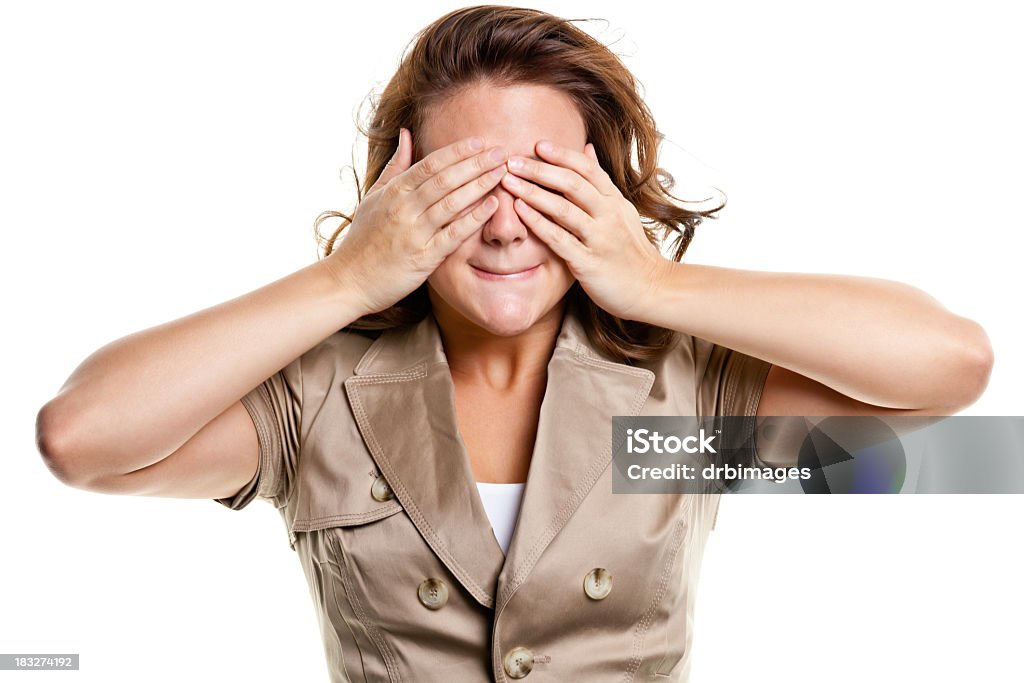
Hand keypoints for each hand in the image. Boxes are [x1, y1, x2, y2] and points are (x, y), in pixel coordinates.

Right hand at [324, 128, 508, 313]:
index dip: (458, 151)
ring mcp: (414, 232)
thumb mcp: (374, 197)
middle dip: (476, 163)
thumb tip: (407, 134)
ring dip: (480, 185)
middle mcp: (404, 208)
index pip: (431, 164)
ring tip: (501, 173)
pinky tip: (492, 205)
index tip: (481, 141)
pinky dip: (474, 218)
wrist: (348, 280)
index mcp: (394, 191)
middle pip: (446, 179)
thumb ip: (395, 167)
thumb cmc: (362, 239)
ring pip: (452, 202)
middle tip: (501, 152)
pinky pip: (454, 234)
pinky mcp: (423, 257)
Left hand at [498, 140, 670, 320]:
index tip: (537, 144)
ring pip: (564, 209)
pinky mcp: (589, 262)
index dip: (562, 155)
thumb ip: (601, 182)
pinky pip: (560, 239)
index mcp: (615, 201)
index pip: (588, 169)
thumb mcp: (621, 210)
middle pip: (572, 184)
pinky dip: (538, 223)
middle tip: (512, 160)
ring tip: (509, 181)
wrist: (650, 288)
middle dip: (540, 170)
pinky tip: (520, 211)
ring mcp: (599, 238)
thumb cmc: (630, 250)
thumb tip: (587, 148)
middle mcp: (608, 215)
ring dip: (533, 193)